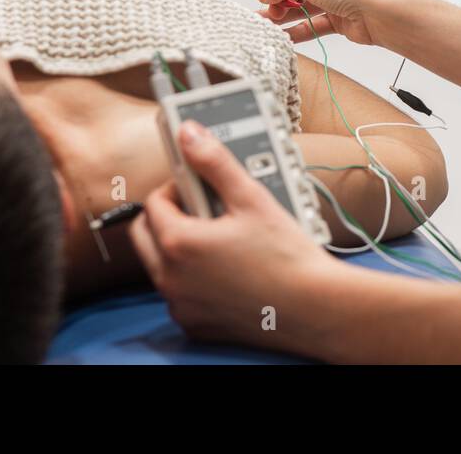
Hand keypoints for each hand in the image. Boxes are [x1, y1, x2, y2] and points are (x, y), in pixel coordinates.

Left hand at [129, 121, 340, 345]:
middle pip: (146, 234)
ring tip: (222, 238)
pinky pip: (179, 294)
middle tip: (205, 209)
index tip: (201, 186)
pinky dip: (192, 279)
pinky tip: (226, 269)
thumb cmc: (286, 257)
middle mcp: (170, 278)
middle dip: (168, 216)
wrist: (313, 307)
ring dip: (178, 247)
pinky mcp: (195, 325)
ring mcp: (181, 304)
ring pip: (161, 265)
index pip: (154, 202)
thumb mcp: (251, 198)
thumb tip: (189, 134)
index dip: (176, 187)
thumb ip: (214, 163)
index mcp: (178, 243)